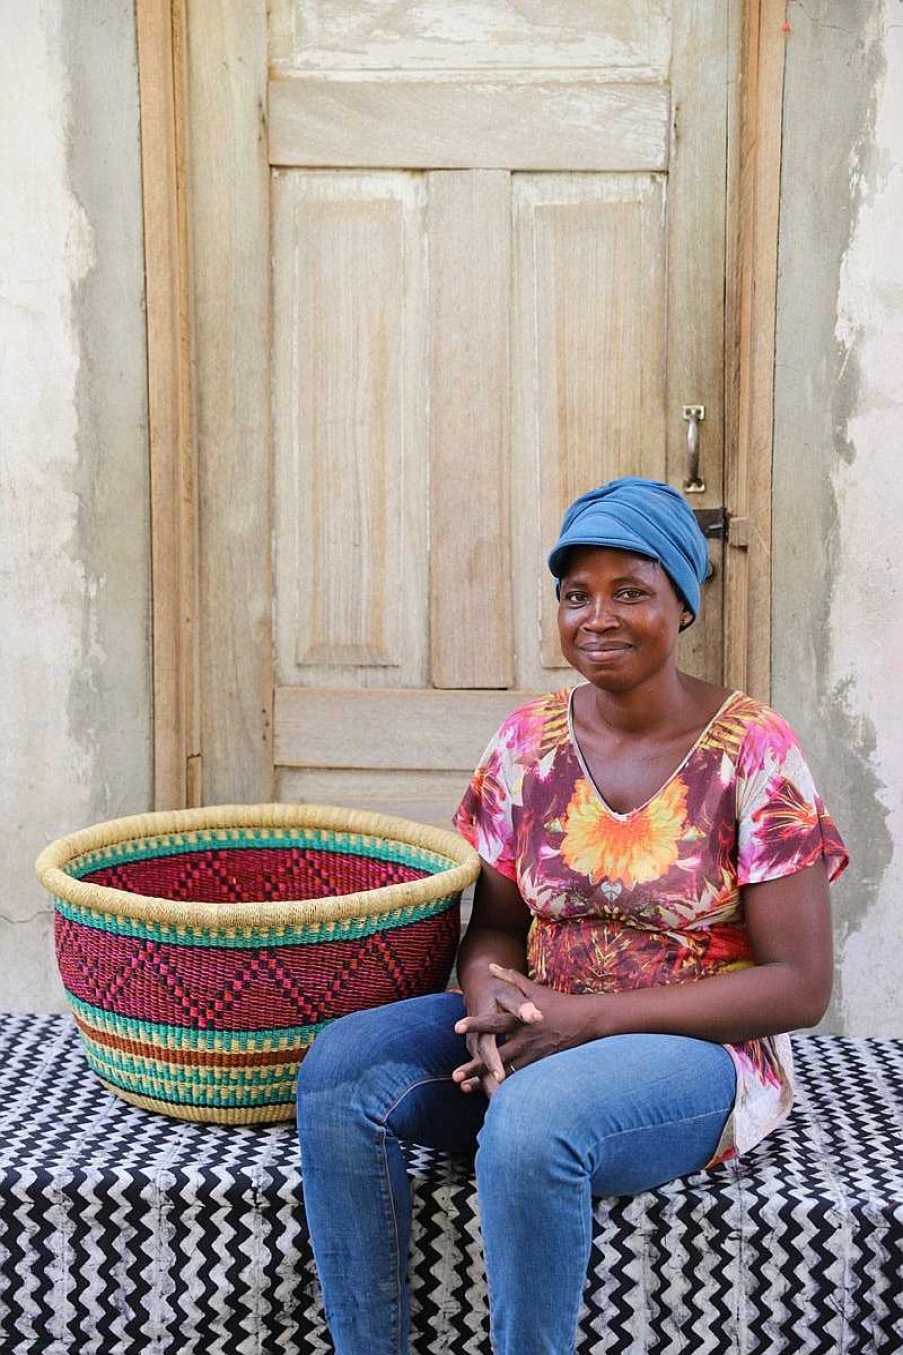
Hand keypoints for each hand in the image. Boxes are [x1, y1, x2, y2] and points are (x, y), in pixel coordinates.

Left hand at [454, 965, 600, 1090]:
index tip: (456, 1028)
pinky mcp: (541, 1066)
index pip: (494, 1022)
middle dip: (475, 1066)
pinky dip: (504, 1087)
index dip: (476, 1025)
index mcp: (520, 1019)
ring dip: (485, 1081)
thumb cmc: (558, 1003)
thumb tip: (490, 966)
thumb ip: (510, 978)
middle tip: (455, 1076)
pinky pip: (520, 1079)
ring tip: (464, 1089)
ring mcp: (534, 1055)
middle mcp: (525, 1039)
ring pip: (506, 1071)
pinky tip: (488, 1095)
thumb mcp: (534, 988)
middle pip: (496, 1054)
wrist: (586, 1021)